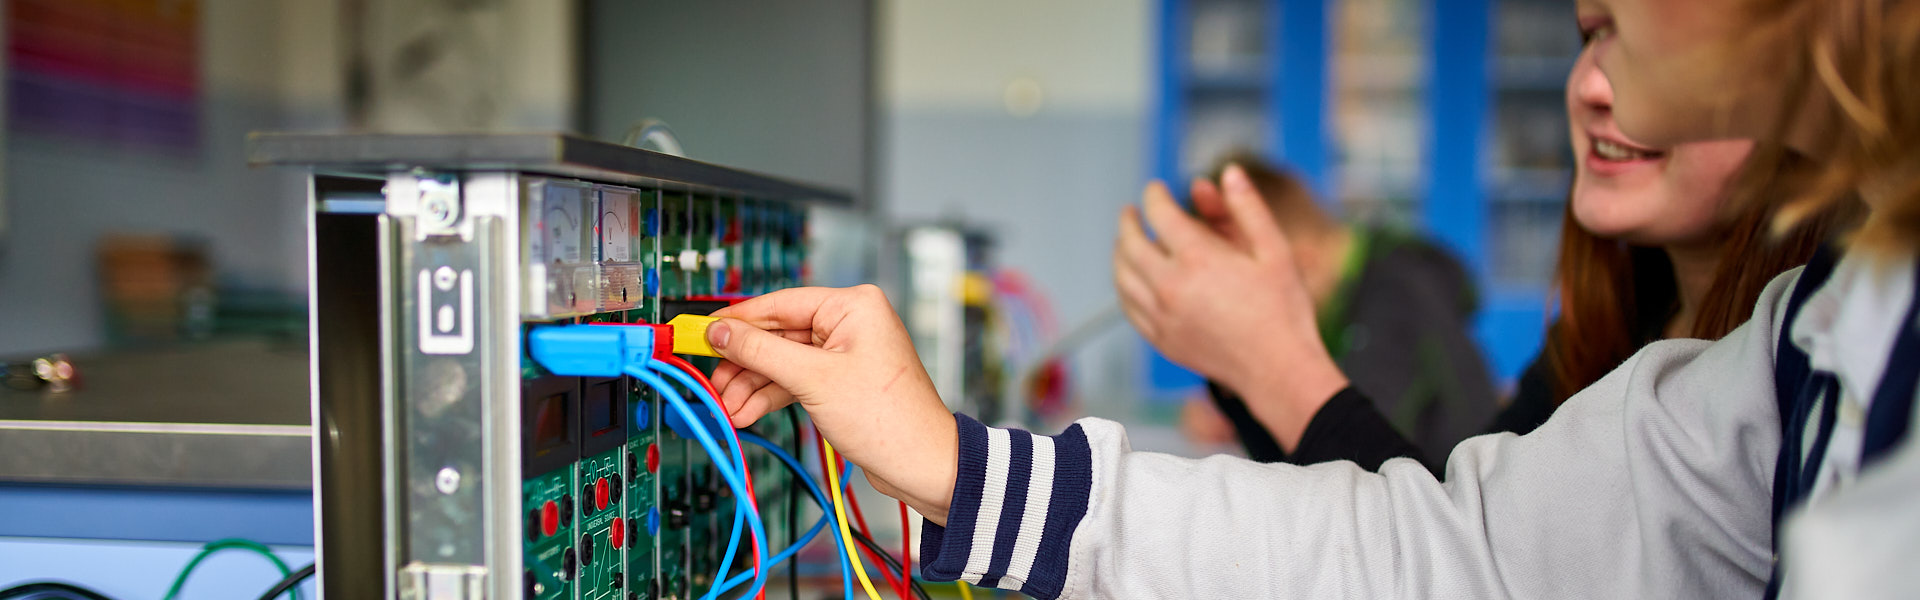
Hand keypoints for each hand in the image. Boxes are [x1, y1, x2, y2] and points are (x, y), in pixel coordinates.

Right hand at [704, 284, 960, 523]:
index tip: (702, 333)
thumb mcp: (813, 379)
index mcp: (852, 306)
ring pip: (783, 361)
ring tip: (726, 408)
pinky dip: (771, 396)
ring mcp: (844, 353)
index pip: (779, 303)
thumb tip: (721, 332)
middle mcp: (849, 323)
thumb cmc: (888, 418)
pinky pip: (796, 380)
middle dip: (743, 364)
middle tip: (711, 383)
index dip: (737, 321)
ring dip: (752, 386)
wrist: (922, 464)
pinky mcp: (840, 381)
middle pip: (777, 335)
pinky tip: (746, 413)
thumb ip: (761, 352)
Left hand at [1112, 165, 1348, 449]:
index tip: (1155, 188)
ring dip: (1120, 253)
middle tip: (1131, 213)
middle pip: (1130, 244)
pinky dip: (1125, 287)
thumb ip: (1247, 208)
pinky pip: (1129, 307)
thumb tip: (1228, 173)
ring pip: (1122, 276)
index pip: (1160, 214)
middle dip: (1128, 222)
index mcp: (1198, 259)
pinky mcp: (1161, 340)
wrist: (1278, 369)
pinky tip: (1132, 280)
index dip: (1155, 195)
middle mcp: (1171, 286)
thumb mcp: (1274, 250)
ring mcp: (1162, 316)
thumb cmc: (1282, 309)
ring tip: (1127, 243)